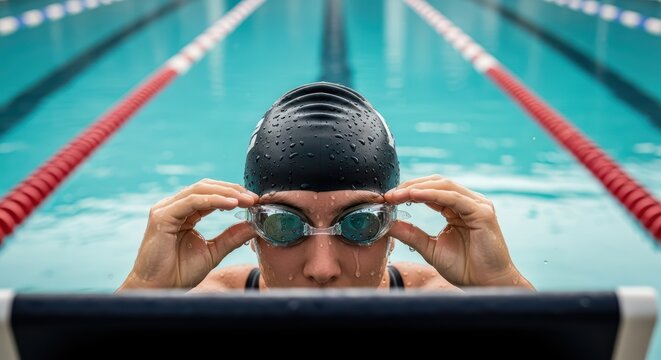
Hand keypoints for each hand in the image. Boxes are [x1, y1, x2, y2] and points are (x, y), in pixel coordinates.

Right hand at [118, 179, 257, 289]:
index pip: (210, 194)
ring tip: (247, 200)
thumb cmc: (180, 273)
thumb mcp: (213, 251)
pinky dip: (214, 200)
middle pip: (206, 187)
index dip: (233, 194)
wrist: (160, 289)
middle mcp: (174, 207)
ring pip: (200, 190)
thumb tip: (254, 225)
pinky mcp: (162, 216)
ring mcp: (166, 209)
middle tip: (253, 198)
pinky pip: (192, 201)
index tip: (254, 201)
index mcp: (184, 213)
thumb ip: (231, 237)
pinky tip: (231, 204)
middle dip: (232, 190)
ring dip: (226, 193)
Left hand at [385, 175, 531, 288]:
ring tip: (397, 194)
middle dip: (410, 186)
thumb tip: (388, 224)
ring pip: (444, 186)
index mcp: (457, 209)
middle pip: (436, 183)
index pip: (430, 191)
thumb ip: (411, 234)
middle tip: (389, 194)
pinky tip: (414, 195)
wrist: (486, 284)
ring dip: (418, 188)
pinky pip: (453, 198)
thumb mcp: (430, 248)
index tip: (387, 198)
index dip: (408, 191)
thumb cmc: (465, 268)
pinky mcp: (482, 212)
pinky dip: (432, 194)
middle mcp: (469, 202)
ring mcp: (477, 205)